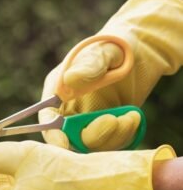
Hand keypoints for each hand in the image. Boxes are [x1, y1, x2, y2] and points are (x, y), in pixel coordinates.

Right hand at [39, 0, 182, 149]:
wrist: (142, 52)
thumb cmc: (115, 46)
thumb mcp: (102, 52)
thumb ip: (88, 66)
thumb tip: (68, 81)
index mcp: (58, 91)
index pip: (47, 118)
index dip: (51, 133)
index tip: (63, 143)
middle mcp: (69, 110)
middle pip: (70, 137)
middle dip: (91, 135)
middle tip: (113, 120)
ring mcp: (88, 121)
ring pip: (92, 144)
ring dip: (112, 135)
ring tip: (130, 116)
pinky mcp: (108, 129)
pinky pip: (110, 144)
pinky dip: (123, 136)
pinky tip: (133, 117)